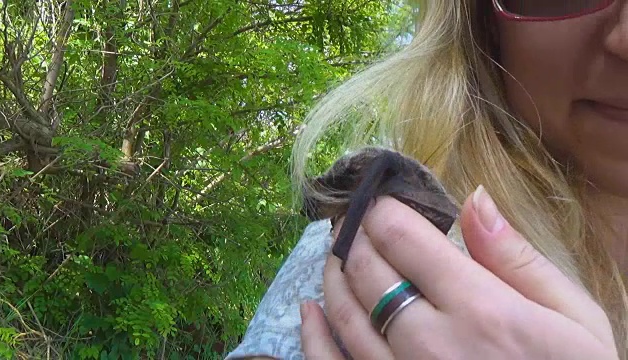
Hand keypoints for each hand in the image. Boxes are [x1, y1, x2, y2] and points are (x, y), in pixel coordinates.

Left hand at [300, 187, 617, 358]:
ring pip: (342, 312)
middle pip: (366, 269)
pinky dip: (312, 335)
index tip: (379, 201)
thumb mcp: (573, 318)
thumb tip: (473, 198)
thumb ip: (517, 258)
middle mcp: (429, 342)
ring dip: (332, 272)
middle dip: (354, 235)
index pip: (402, 237)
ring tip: (335, 252)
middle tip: (354, 222)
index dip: (381, 210)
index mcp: (479, 309)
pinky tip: (309, 309)